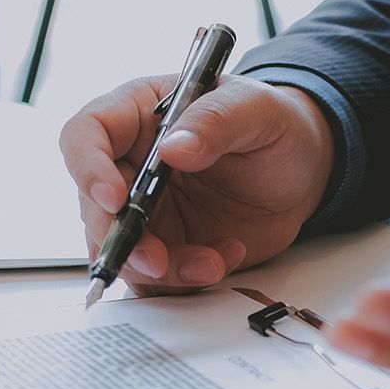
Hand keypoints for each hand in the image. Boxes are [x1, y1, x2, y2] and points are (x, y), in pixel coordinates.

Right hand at [60, 73, 335, 292]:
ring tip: (212, 262)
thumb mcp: (256, 109)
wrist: (303, 172)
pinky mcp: (166, 247)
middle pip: (95, 206)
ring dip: (160, 269)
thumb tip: (173, 147)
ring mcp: (146, 211)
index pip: (86, 134)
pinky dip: (185, 280)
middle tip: (157, 260)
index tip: (114, 198)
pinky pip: (157, 278)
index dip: (88, 167)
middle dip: (122, 240)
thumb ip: (216, 121)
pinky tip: (224, 258)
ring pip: (122, 250)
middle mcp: (131, 165)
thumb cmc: (273, 125)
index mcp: (137, 115)